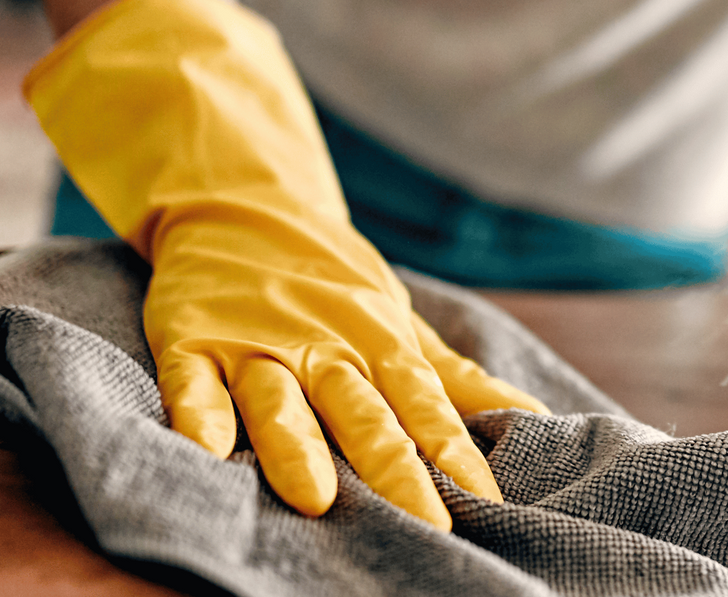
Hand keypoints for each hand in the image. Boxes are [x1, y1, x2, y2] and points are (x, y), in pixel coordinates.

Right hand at [25, 0, 545, 525]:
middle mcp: (322, 347)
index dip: (455, 453)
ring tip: (315, 497)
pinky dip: (197, 412)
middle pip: (362, 414)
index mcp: (378, 345)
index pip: (424, 404)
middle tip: (424, 522)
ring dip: (297, 447)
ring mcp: (256, 344)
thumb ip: (456, 379)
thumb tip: (534, 417)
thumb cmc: (333, 283)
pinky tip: (204, 450)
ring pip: (279, 401)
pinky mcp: (193, 341)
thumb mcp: (400, 324)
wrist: (242, 204)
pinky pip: (194, 381)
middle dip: (393, 469)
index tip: (486, 502)